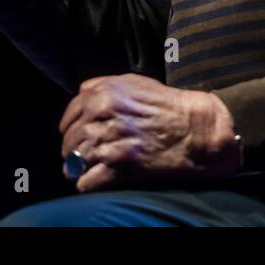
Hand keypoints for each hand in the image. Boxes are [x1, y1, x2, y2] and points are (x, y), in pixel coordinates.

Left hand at [59, 74, 239, 192]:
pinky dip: (87, 182)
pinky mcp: (119, 168)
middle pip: (69, 138)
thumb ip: (104, 85)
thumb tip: (82, 93)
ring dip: (78, 165)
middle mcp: (102, 118)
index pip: (70, 115)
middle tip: (83, 153)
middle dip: (73, 147)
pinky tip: (95, 178)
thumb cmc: (168, 105)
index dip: (71, 125)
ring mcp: (109, 144)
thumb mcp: (135, 83)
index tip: (78, 133)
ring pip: (74, 159)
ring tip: (87, 167)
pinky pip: (86, 181)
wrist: (195, 130)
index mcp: (104, 95)